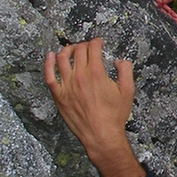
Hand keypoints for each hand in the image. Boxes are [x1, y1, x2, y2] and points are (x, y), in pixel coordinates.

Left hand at [43, 38, 144, 176]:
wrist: (100, 135)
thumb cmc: (114, 116)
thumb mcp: (128, 90)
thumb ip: (125, 70)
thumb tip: (118, 61)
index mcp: (96, 73)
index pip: (92, 47)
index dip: (96, 41)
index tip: (98, 42)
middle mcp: (79, 76)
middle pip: (78, 50)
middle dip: (84, 44)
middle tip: (88, 46)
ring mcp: (66, 86)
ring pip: (61, 58)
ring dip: (67, 49)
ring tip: (71, 49)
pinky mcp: (58, 95)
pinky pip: (48, 75)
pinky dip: (48, 63)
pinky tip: (50, 56)